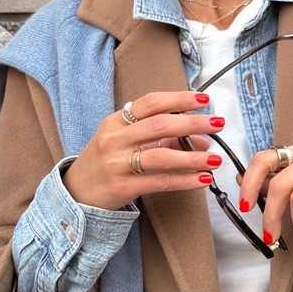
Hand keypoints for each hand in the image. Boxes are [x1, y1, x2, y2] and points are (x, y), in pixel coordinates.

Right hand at [63, 90, 224, 211]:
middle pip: (159, 125)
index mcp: (115, 122)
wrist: (75, 192)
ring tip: (215, 158)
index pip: (150, 103)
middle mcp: (114, 140)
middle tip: (217, 123)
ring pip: (161, 156)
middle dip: (192, 123)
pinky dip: (184, 180)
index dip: (178, 99)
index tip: (203, 99)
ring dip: (193, 156)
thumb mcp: (123, 142)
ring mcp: (117, 164)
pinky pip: (160, 182)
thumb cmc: (104, 162)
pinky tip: (202, 179)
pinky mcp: (122, 187)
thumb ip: (159, 137)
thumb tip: (200, 138)